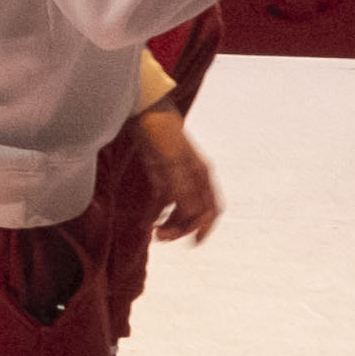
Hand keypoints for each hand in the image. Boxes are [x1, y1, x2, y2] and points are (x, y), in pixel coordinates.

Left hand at [133, 101, 226, 246]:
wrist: (143, 111)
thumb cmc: (161, 135)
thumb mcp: (173, 166)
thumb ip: (184, 192)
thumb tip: (194, 218)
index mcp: (201, 176)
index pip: (210, 209)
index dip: (204, 228)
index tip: (193, 244)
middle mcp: (192, 178)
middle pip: (193, 212)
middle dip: (180, 228)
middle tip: (161, 238)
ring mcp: (177, 176)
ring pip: (178, 208)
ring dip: (169, 223)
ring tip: (153, 233)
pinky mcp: (161, 173)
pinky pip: (163, 200)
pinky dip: (157, 212)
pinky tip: (146, 222)